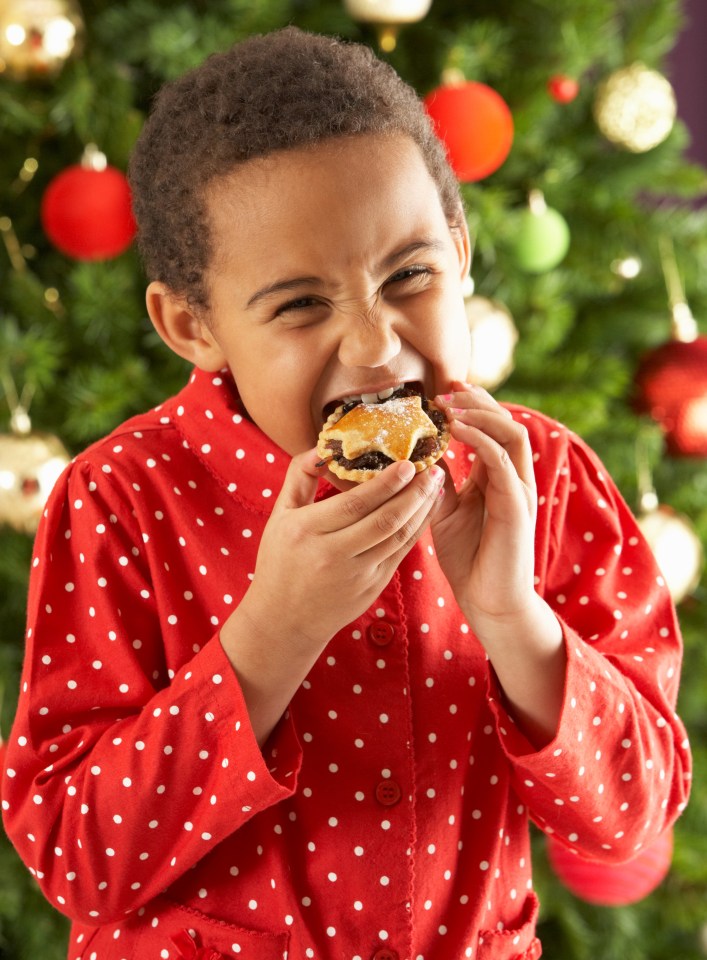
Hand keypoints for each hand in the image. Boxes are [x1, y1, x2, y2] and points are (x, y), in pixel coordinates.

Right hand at [247, 448, 445, 649]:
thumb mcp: (280, 516)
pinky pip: (400, 553)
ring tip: (437, 484)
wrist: (284, 620)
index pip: (353, 504)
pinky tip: (427, 510)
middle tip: (433, 467)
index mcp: (306, 531)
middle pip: (383, 520)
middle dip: (414, 492)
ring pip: (397, 537)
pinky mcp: (371, 588)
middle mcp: (331, 554)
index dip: (385, 484)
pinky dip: (417, 529)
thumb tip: (323, 447)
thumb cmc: (280, 561)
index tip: (407, 463)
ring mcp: (355, 575)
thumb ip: (299, 477)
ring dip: (422, 509)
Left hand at [431, 382, 538, 639]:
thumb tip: (417, 453)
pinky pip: (502, 461)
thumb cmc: (469, 558)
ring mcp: (519, 489)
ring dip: (481, 413)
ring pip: (511, 434)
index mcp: (498, 477)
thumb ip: (439, 482)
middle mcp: (514, 478)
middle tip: (447, 387)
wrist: (489, 601)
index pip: (493, 429)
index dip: (472, 405)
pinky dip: (479, 440)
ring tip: (450, 404)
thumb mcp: (446, 510)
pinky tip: (455, 430)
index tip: (443, 390)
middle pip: (507, 422)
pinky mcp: (517, 505)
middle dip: (478, 400)